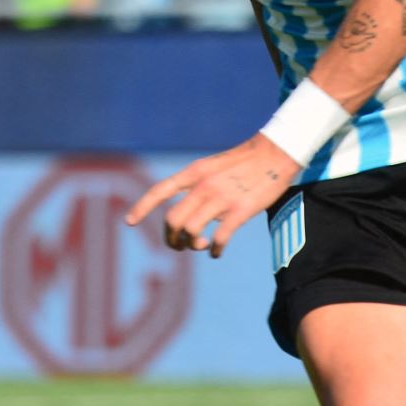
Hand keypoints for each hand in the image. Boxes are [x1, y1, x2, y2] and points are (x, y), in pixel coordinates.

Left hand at [125, 135, 299, 258]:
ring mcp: (222, 199)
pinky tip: (216, 252)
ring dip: (190, 245)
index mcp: (196, 172)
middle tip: (178, 244)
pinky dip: (213, 250)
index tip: (129, 222)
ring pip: (191, 231)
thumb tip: (190, 215)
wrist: (276, 153)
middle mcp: (204, 186)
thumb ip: (200, 187)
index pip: (161, 190)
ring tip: (199, 246)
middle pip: (173, 219)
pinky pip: (219, 238)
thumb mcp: (215, 167)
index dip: (142, 207)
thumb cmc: (246, 161)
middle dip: (171, 238)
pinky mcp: (240, 211)